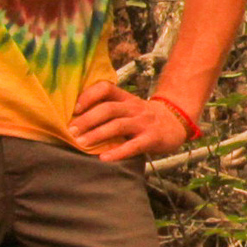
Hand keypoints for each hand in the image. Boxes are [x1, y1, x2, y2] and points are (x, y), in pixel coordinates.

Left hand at [69, 81, 190, 163]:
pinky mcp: (152, 139)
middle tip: (71, 131)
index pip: (106, 88)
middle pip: (108, 109)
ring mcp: (144, 123)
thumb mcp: (128, 106)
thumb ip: (108, 108)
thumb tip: (75, 118)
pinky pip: (133, 146)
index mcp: (126, 98)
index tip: (74, 109)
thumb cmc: (143, 117)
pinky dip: (117, 152)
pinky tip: (104, 158)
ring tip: (81, 143)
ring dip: (97, 134)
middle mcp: (134, 107)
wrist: (175, 123)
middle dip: (87, 120)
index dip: (89, 96)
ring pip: (118, 126)